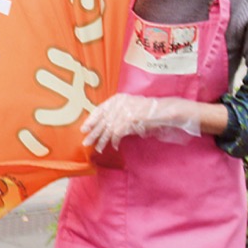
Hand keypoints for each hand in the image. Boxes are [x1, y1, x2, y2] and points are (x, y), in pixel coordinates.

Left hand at [82, 94, 200, 151]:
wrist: (163, 110)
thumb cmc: (147, 110)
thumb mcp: (129, 107)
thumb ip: (117, 113)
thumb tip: (103, 126)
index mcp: (117, 99)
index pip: (99, 110)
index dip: (91, 120)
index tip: (84, 128)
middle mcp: (118, 104)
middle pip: (102, 121)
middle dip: (93, 133)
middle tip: (86, 141)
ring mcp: (123, 112)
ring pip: (108, 129)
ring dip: (102, 140)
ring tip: (97, 148)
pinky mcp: (128, 121)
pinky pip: (117, 134)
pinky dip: (115, 141)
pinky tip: (113, 146)